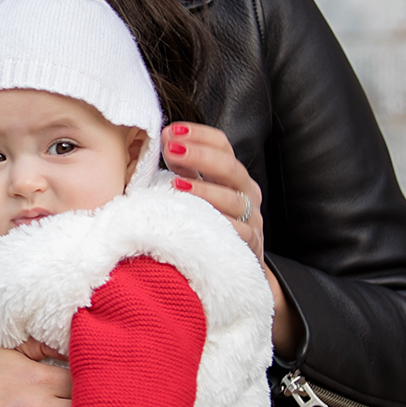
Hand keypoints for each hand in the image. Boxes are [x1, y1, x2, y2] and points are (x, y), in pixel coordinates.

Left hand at [163, 122, 303, 354]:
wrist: (234, 275)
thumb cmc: (206, 230)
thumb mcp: (194, 197)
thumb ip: (182, 173)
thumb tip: (153, 148)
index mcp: (232, 176)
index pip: (223, 145)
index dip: (199, 135)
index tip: (169, 130)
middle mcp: (247, 194)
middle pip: (231, 168)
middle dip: (200, 156)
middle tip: (170, 148)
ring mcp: (252, 221)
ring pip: (235, 201)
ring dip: (206, 190)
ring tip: (176, 185)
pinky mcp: (250, 249)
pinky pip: (240, 234)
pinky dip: (221, 225)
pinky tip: (198, 221)